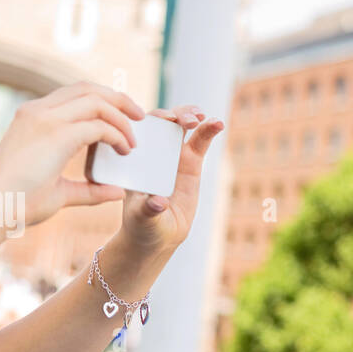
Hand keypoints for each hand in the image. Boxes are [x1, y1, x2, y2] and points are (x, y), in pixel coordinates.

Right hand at [0, 81, 144, 228]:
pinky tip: (124, 150)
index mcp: (31, 117)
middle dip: (117, 98)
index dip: (100, 100)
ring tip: (135, 136)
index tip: (119, 117)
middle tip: (139, 116)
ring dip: (121, 115)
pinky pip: (98, 125)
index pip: (72, 94)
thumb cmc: (19, 204)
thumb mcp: (59, 191)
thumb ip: (88, 189)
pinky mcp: (57, 134)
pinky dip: (116, 134)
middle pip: (87, 88)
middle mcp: (37, 111)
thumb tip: (116, 192)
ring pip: (96, 100)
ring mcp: (45, 119)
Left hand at [113, 104, 223, 256]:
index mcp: (134, 160)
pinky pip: (200, 141)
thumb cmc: (142, 225)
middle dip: (174, 115)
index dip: (151, 120)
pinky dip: (209, 130)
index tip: (164, 119)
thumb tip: (158, 202)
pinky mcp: (191, 161)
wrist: (159, 235)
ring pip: (181, 126)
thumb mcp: (142, 218)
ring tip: (202, 117)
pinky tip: (218, 123)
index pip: (138, 131)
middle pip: (162, 122)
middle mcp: (151, 152)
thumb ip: (149, 209)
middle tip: (187, 120)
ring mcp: (172, 154)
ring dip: (191, 115)